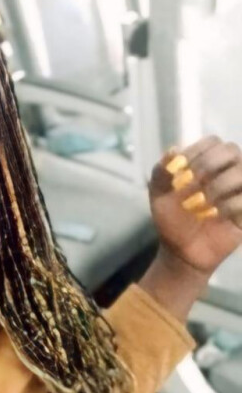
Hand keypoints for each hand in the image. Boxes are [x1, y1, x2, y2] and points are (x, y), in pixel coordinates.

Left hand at [147, 135, 241, 276]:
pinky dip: (227, 206)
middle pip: (231, 150)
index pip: (212, 141)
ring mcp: (240, 190)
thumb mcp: (158, 195)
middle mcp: (229, 171)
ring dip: (216, 186)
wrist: (180, 251)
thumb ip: (161, 172)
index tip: (178, 172)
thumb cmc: (172, 219)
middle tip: (188, 184)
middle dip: (207, 165)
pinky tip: (213, 216)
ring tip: (198, 203)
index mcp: (209, 162)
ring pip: (241, 172)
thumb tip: (173, 150)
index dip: (195, 152)